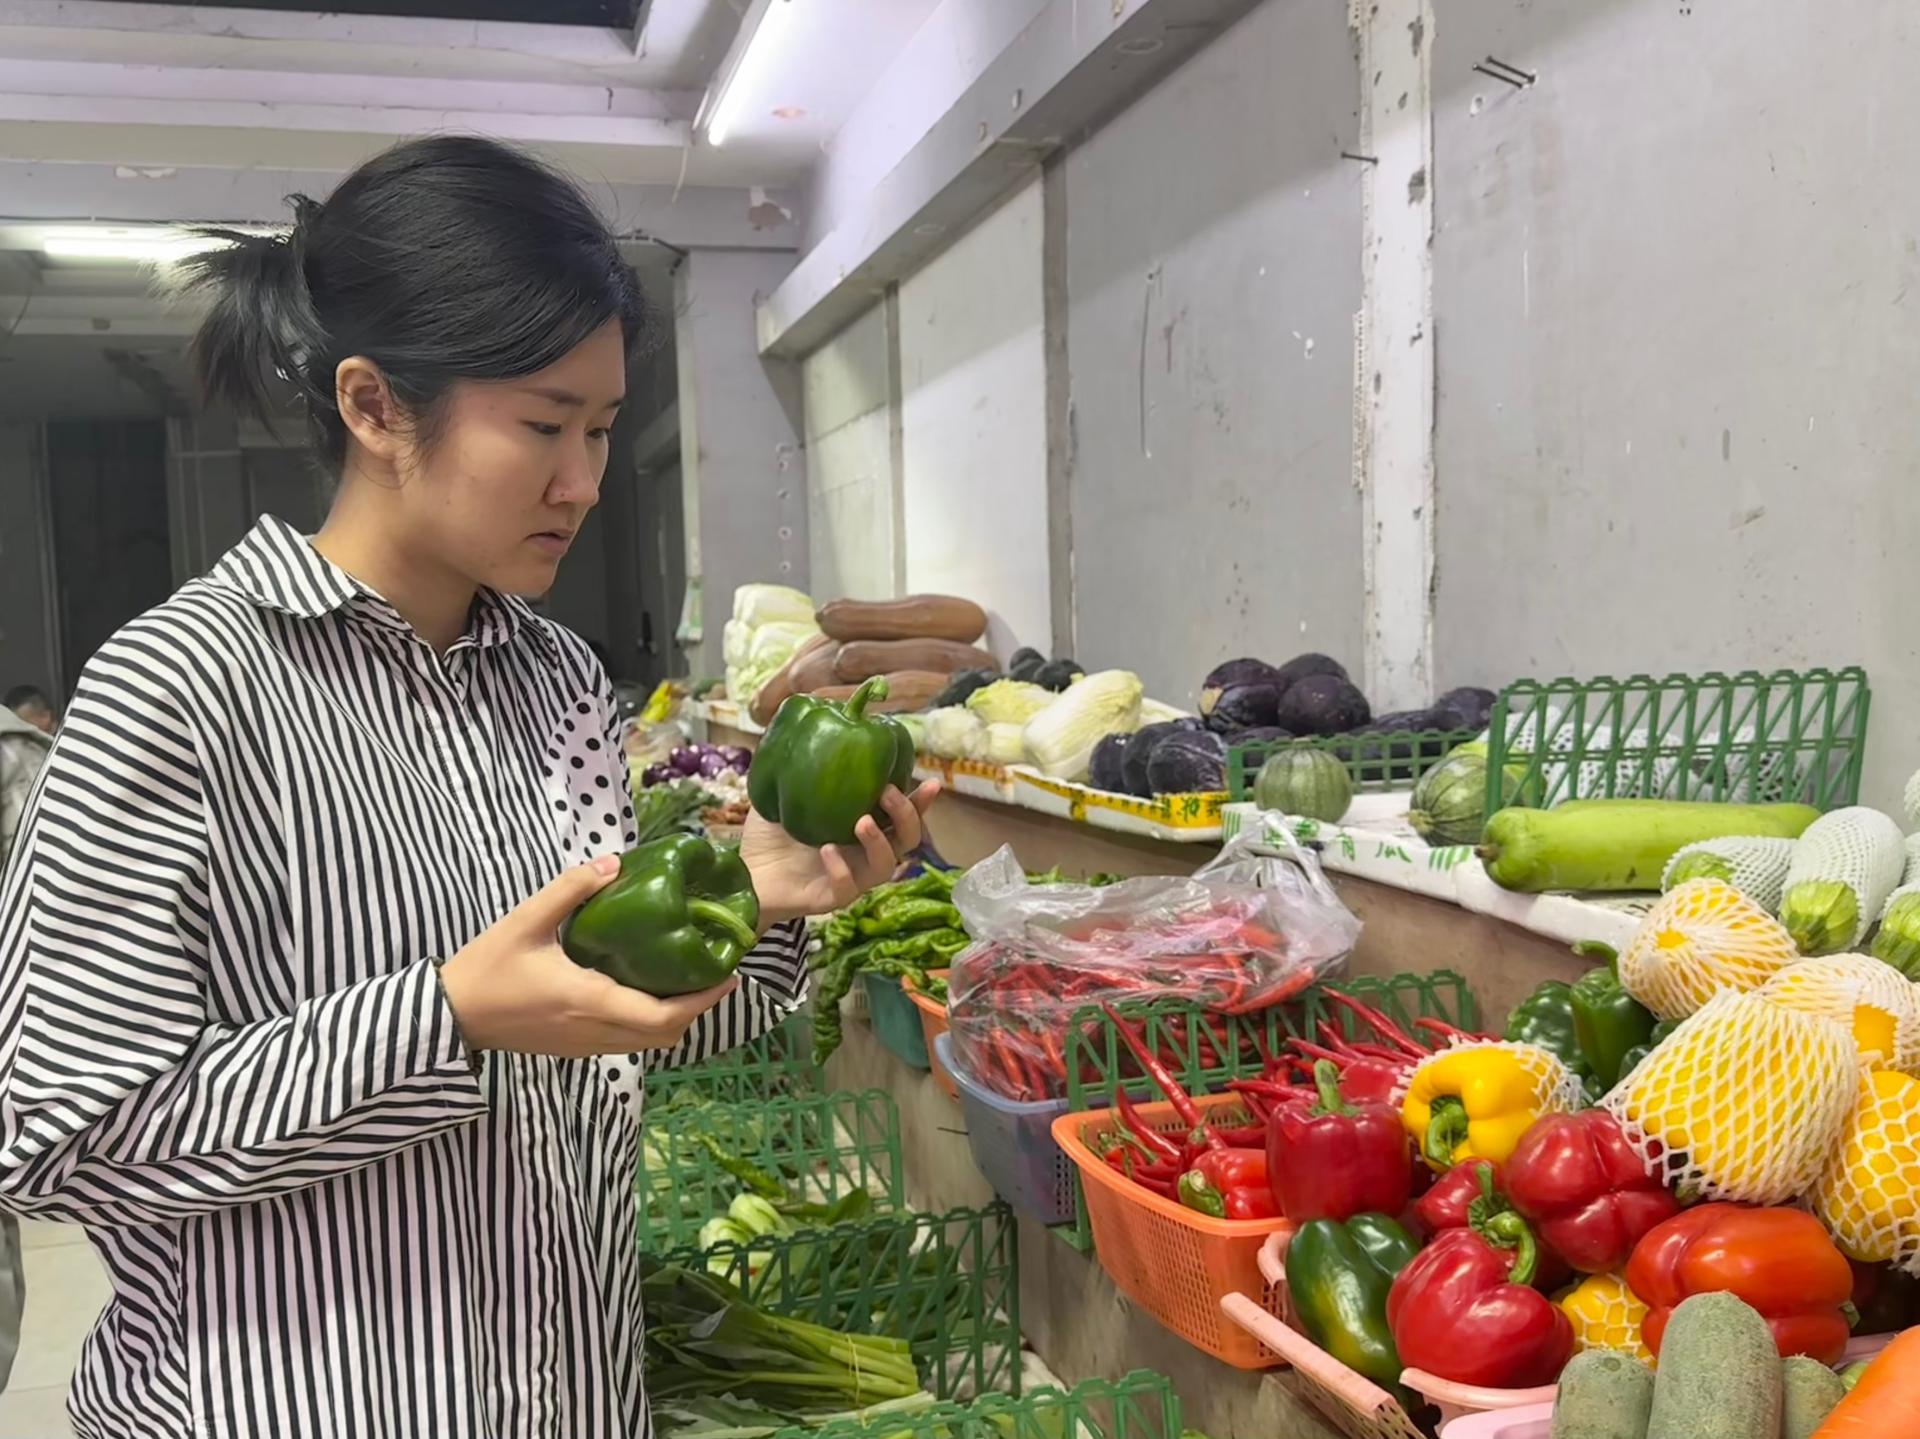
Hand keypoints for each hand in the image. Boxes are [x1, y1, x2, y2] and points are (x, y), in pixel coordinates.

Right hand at [437, 855, 738, 1057]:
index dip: (703, 1002)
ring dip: (675, 1018)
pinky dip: (649, 1023)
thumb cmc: (486, 968)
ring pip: (647, 1044)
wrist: (449, 1017)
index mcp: (589, 1000)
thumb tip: (614, 863)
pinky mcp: (575, 1048)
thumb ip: (570, 889)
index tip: (730, 976)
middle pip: (665, 1036)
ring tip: (690, 980)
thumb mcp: (526, 920)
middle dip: (697, 1009)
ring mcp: (586, 1045)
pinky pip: (627, 1043)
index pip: (661, 1016)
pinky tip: (649, 991)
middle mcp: (595, 1031)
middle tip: (715, 974)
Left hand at [742, 780, 940, 923]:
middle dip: (906, 815)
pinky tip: (826, 851)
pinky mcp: (833, 898)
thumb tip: (805, 723)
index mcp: (861, 828)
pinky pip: (848, 887)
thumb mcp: (784, 793)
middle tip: (887, 793)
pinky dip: (842, 868)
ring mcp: (852, 877)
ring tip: (860, 822)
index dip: (920, 801)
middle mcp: (863, 853)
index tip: (932, 782)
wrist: (744, 875)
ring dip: (879, 842)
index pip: (899, 814)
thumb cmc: (768, 836)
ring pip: (885, 865)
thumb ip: (801, 767)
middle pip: (906, 839)